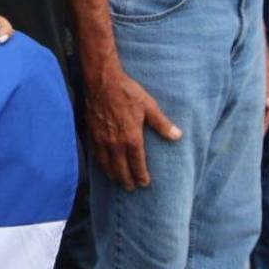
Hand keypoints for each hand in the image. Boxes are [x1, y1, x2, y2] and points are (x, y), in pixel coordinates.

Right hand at [85, 60, 181, 190]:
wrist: (101, 80)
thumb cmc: (127, 91)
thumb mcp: (149, 106)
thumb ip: (162, 123)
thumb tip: (177, 136)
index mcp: (131, 138)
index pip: (136, 164)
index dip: (140, 176)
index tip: (144, 184)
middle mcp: (115, 142)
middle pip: (120, 168)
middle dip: (126, 180)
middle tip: (130, 188)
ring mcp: (101, 138)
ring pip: (105, 164)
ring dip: (112, 174)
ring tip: (116, 180)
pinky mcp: (91, 132)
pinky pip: (95, 153)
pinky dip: (100, 163)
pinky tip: (102, 164)